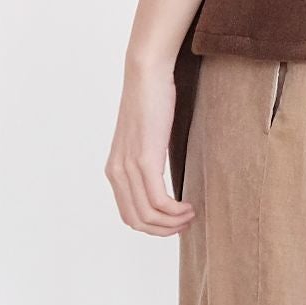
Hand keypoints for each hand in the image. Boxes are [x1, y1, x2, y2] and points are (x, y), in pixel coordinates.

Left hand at [106, 60, 194, 235]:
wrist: (147, 74)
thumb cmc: (151, 102)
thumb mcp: (145, 139)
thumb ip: (147, 162)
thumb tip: (162, 181)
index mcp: (114, 170)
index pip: (129, 215)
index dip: (153, 227)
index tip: (176, 221)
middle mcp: (117, 172)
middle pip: (137, 221)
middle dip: (163, 230)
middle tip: (187, 222)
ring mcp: (129, 167)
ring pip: (148, 215)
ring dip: (173, 222)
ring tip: (191, 214)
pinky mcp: (145, 159)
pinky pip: (158, 200)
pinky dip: (175, 210)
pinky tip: (189, 205)